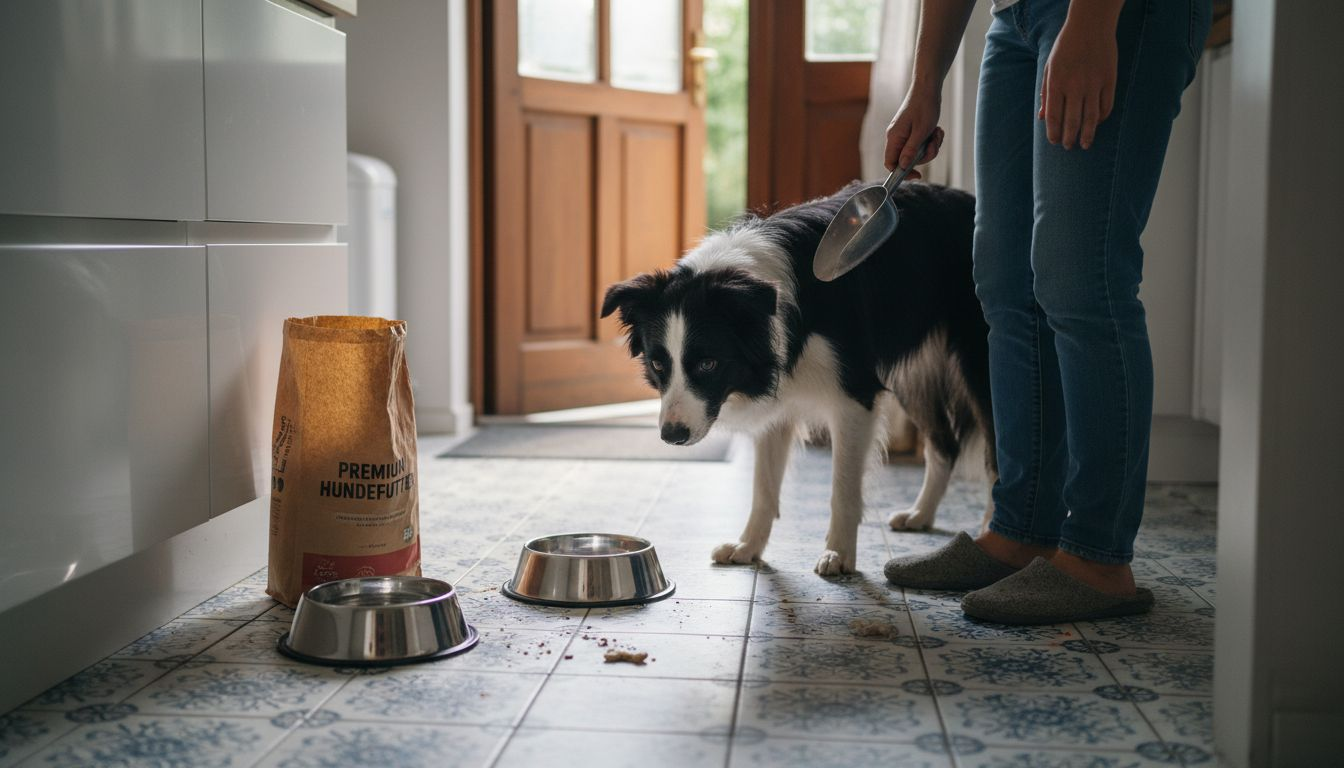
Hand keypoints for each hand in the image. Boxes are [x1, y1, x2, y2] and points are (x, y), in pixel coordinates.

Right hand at [884, 83, 944, 179]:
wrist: (928, 88)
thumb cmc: (924, 107)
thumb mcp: (920, 132)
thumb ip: (910, 151)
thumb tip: (902, 167)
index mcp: (894, 138)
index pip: (890, 163)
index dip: (902, 172)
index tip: (918, 175)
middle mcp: (896, 138)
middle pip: (908, 159)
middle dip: (925, 154)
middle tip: (934, 142)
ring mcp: (904, 135)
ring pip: (917, 152)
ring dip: (931, 146)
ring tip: (937, 132)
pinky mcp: (912, 132)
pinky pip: (921, 144)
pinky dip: (931, 140)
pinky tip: (936, 130)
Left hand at [1040, 10, 1118, 149]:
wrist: (1090, 26)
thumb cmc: (1066, 47)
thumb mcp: (1049, 68)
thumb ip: (1046, 93)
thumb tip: (1043, 117)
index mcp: (1057, 83)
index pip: (1054, 116)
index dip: (1054, 132)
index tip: (1054, 141)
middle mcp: (1075, 87)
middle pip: (1072, 121)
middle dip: (1069, 138)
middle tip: (1069, 147)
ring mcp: (1094, 84)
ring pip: (1091, 117)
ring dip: (1088, 134)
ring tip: (1085, 144)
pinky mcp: (1109, 80)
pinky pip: (1106, 105)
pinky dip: (1102, 117)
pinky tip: (1098, 123)